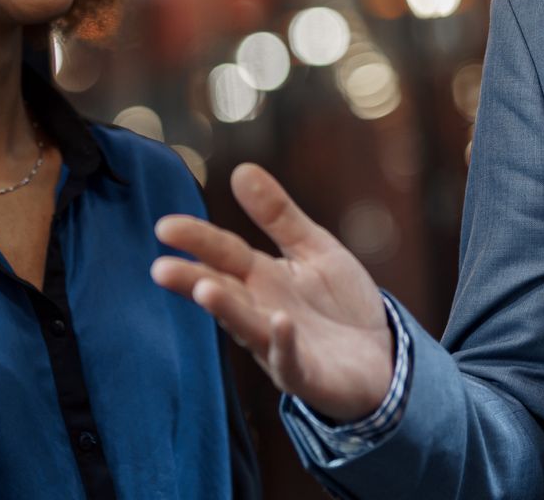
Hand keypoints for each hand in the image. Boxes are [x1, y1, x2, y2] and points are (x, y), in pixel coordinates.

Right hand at [152, 162, 394, 422]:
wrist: (383, 359)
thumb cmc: (340, 305)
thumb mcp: (314, 248)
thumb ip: (278, 215)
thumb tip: (241, 168)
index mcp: (262, 280)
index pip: (224, 255)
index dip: (197, 240)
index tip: (164, 227)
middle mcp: (262, 312)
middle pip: (225, 291)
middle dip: (193, 280)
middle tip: (160, 269)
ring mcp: (280, 346)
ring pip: (248, 327)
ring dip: (227, 310)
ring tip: (204, 289)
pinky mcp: (307, 375)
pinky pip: (291, 360)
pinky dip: (283, 343)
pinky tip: (279, 322)